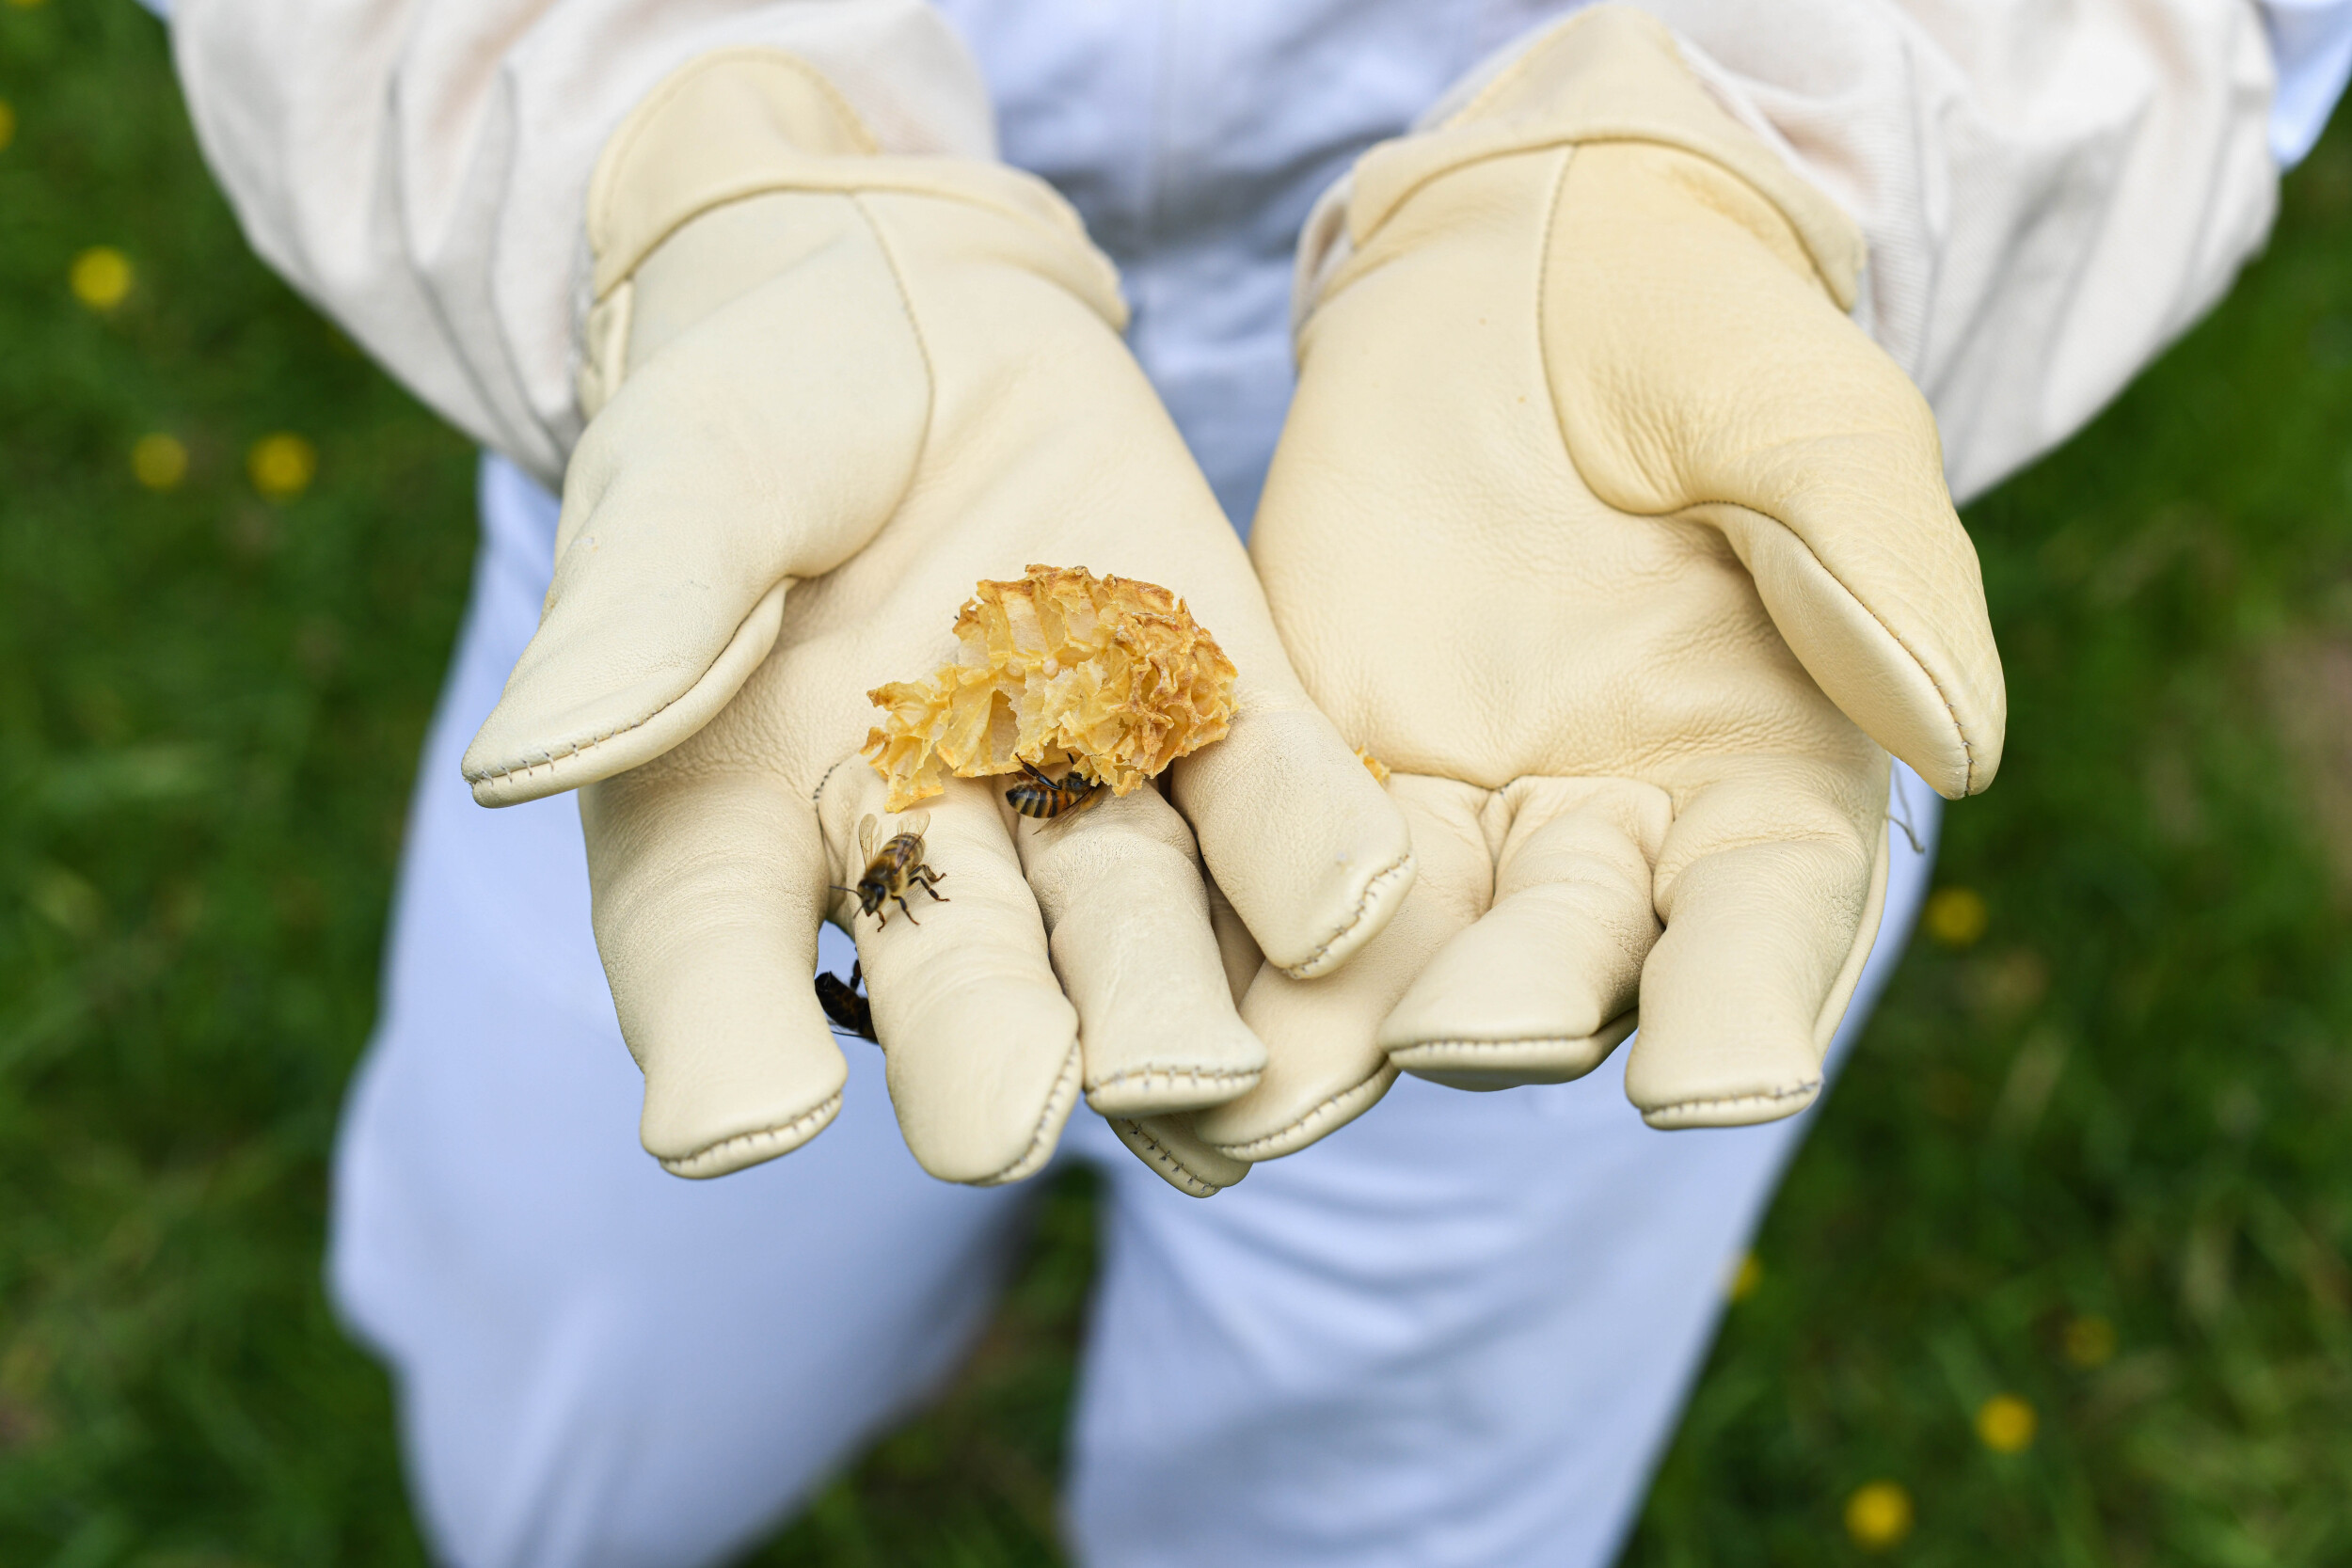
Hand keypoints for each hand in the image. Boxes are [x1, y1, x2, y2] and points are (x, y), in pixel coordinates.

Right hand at [461, 52, 1411, 1191]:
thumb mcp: (684, 477)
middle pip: (954, 981)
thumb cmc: (750, 402)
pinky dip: (1315, 856)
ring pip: (1133, 924)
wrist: (912, 306)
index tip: (750, 1118)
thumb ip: (641, 614)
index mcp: (737, 829)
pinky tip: (1366, 909)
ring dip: (1174, 1001)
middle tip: (1012, 1127)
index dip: (723, 1053)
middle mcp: (919, 854)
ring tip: (1217, 1079)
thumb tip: (528, 766)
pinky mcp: (1215, 716)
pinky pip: (1275, 802)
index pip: (714, 971)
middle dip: (982, 1049)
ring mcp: (1078, 796)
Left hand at [1191, 7, 2003, 1157]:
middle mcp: (1609, 849)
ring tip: (1244, 1110)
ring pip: (1392, 960)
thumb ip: (1874, 567)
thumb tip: (1957, 747)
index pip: (1768, 931)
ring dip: (1323, 1042)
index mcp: (1763, 793)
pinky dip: (1211, 943)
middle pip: (1563, 966)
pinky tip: (1142, 1006)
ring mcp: (1450, 823)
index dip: (1747, 1009)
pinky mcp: (1307, 775)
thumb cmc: (1702, 337)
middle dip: (1510, 1008)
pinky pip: (1257, 877)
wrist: (1525, 280)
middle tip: (1452, 1038)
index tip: (1712, 1086)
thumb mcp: (1807, 420)